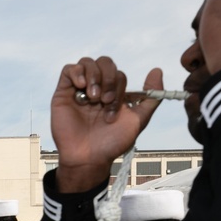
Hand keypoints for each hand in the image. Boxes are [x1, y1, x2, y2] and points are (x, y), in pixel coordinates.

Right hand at [51, 58, 163, 191]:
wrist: (89, 157)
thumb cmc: (111, 143)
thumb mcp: (138, 120)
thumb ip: (151, 97)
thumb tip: (157, 71)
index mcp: (113, 93)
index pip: (118, 74)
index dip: (118, 86)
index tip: (113, 107)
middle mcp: (97, 89)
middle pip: (104, 63)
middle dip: (108, 79)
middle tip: (104, 100)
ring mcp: (80, 90)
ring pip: (87, 63)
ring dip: (94, 76)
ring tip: (92, 97)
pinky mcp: (63, 93)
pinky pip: (69, 69)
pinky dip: (77, 72)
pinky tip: (81, 86)